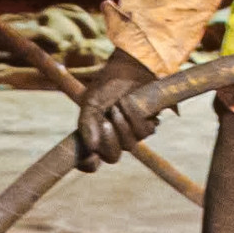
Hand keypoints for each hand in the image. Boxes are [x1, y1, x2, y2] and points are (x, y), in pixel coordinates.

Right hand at [75, 48, 159, 170]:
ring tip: (118, 105)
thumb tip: (91, 147)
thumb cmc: (107, 86)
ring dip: (123, 124)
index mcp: (95, 137)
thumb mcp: (91, 102)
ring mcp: (131, 135)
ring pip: (129, 145)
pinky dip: (135, 116)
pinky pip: (145, 132)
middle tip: (106, 121)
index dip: (88, 164)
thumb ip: (86, 124)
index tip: (90, 155)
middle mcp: (113, 140)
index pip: (90, 163)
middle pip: (112, 157)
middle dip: (109, 140)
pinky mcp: (147, 126)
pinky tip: (129, 103)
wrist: (129, 68)